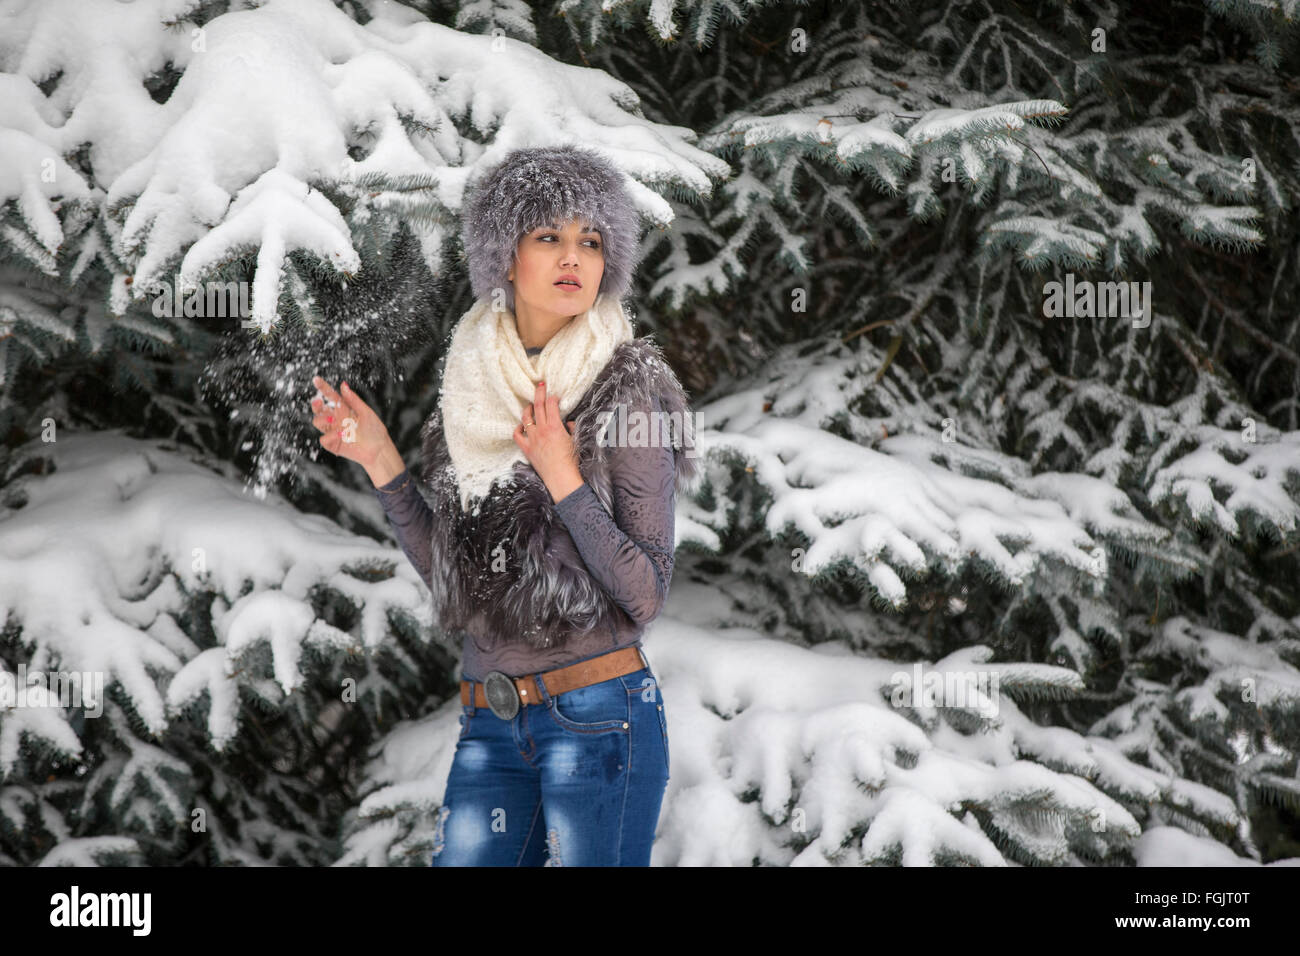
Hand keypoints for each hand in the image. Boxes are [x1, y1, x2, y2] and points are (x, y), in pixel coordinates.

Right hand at [309, 376, 396, 475]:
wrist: (379, 449)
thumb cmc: (375, 430)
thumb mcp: (366, 412)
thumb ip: (353, 400)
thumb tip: (343, 385)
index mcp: (343, 409)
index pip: (330, 397)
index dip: (323, 388)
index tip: (316, 380)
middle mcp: (336, 419)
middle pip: (319, 410)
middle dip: (316, 405)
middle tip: (318, 401)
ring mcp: (333, 432)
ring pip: (318, 422)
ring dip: (323, 419)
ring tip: (333, 420)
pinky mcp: (333, 445)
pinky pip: (324, 439)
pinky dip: (330, 435)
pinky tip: (341, 434)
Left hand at [513, 380, 583, 501]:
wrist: (562, 478)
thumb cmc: (571, 460)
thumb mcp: (576, 441)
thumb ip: (571, 428)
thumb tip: (568, 423)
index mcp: (555, 426)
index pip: (551, 404)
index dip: (552, 396)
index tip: (554, 394)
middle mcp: (541, 430)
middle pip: (538, 406)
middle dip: (539, 393)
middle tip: (540, 385)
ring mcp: (532, 439)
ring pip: (526, 418)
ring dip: (528, 409)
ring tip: (531, 405)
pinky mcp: (527, 448)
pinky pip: (517, 435)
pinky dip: (518, 428)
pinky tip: (522, 425)